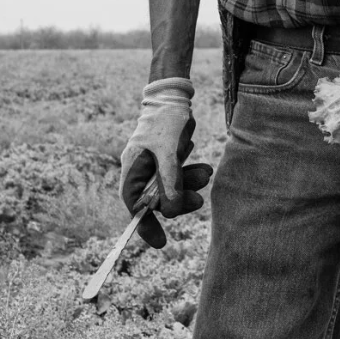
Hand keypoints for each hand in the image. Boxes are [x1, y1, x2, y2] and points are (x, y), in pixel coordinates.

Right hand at [120, 78, 213, 247]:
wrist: (175, 95)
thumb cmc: (166, 121)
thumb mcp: (168, 154)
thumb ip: (169, 183)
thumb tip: (171, 213)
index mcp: (132, 169)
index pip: (135, 206)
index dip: (146, 225)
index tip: (161, 243)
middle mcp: (140, 170)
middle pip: (157, 199)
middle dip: (179, 200)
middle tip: (199, 201)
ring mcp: (154, 164)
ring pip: (172, 187)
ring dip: (190, 184)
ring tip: (207, 172)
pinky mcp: (168, 158)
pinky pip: (180, 174)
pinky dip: (191, 173)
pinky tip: (200, 162)